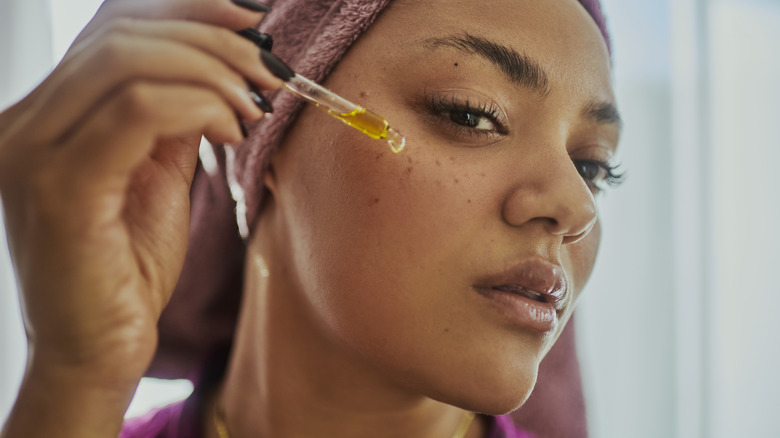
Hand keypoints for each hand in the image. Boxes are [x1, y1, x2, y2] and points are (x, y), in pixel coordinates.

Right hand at [0, 0, 276, 397]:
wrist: (98, 351)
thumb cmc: (128, 269)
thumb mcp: (156, 176)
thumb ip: (171, 119)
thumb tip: (216, 68)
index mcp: (44, 116)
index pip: (111, 27)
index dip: (186, 9)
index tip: (252, 21)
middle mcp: (23, 124)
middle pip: (121, 34)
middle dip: (212, 40)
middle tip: (268, 70)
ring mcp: (31, 152)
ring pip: (127, 62)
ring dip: (212, 71)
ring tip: (254, 103)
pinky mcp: (58, 188)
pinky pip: (136, 111)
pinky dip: (198, 107)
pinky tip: (231, 129)